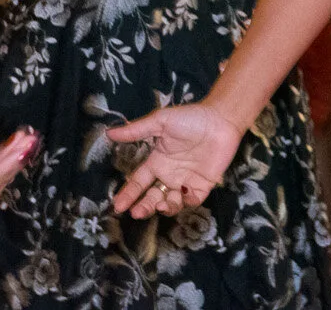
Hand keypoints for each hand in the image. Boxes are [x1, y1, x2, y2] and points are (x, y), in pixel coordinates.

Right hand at [105, 102, 243, 216]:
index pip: (139, 182)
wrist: (221, 119)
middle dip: (143, 207)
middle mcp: (169, 175)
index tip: (117, 206)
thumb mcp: (160, 121)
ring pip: (171, 203)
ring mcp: (186, 181)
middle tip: (137, 213)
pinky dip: (186, 203)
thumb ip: (136, 130)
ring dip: (164, 207)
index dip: (128, 194)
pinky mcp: (203, 185)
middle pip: (152, 197)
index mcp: (157, 161)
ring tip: (161, 204)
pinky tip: (182, 196)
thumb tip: (109, 132)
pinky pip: (192, 201)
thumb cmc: (190, 118)